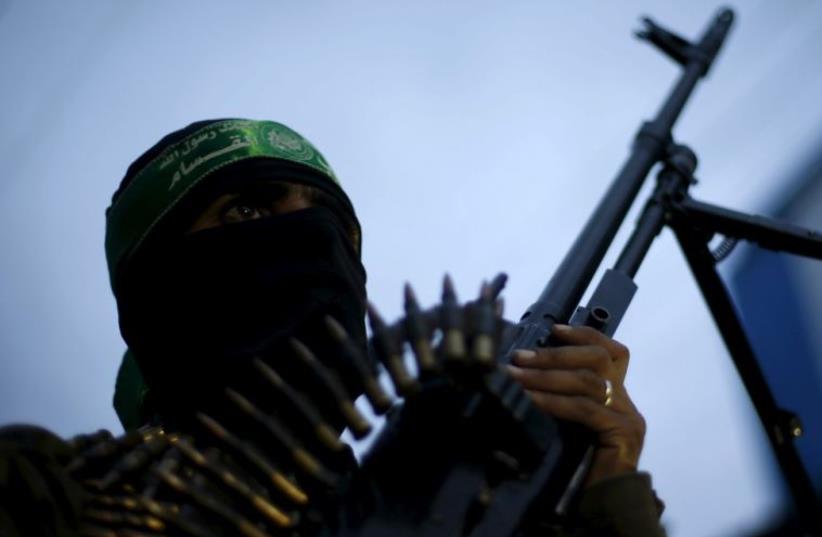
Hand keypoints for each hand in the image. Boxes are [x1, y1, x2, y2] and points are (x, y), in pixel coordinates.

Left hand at [506, 324, 645, 485]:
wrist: (605, 504)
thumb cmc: (581, 468)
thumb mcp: (569, 425)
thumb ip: (560, 400)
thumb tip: (523, 374)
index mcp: (618, 396)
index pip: (613, 352)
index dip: (585, 334)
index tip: (554, 328)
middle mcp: (627, 402)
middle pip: (597, 359)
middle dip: (554, 353)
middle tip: (520, 356)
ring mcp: (628, 417)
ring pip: (587, 380)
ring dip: (545, 375)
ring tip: (515, 375)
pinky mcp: (622, 433)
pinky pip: (583, 408)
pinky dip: (552, 401)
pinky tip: (530, 400)